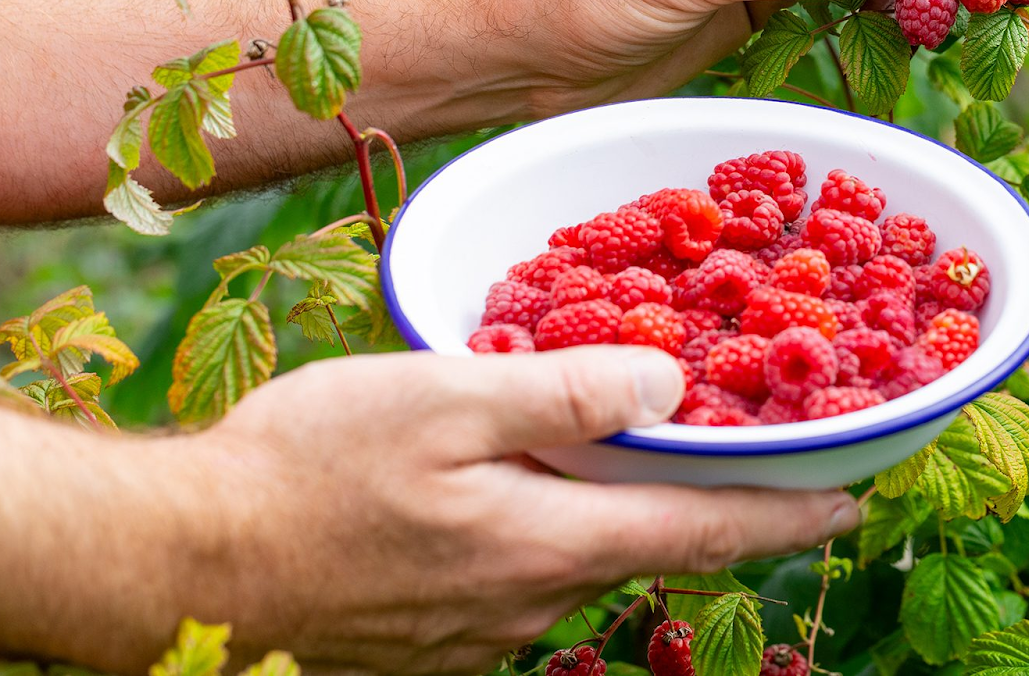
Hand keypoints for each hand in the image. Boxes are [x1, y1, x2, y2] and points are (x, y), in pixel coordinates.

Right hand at [41, 348, 855, 673]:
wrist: (176, 564)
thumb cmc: (304, 470)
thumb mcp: (442, 398)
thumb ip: (566, 392)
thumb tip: (670, 389)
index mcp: (550, 544)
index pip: (707, 535)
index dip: (789, 515)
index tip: (852, 502)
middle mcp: (532, 604)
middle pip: (648, 547)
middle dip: (698, 503)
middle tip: (730, 447)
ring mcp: (480, 633)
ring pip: (578, 558)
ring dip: (607, 511)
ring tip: (601, 451)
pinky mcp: (433, 639)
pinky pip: (517, 577)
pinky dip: (542, 530)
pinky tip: (502, 489)